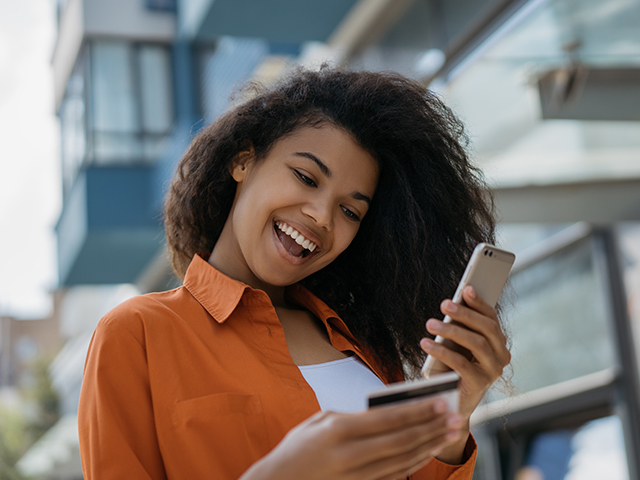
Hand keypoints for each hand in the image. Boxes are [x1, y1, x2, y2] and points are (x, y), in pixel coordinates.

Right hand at [241, 398, 463, 479]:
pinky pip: (394, 475)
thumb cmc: (298, 447)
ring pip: (402, 460)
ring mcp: (356, 475)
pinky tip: (427, 452)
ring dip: (429, 445)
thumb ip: (355, 416)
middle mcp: (350, 454)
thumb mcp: (321, 420)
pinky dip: (414, 463)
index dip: (417, 411)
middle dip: (432, 428)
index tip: (439, 401)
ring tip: (449, 433)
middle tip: (455, 417)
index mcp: (339, 430)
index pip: (388, 419)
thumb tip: (387, 412)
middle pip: (401, 440)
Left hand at [420, 286, 510, 461]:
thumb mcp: (458, 345)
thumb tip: (453, 304)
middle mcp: (501, 356)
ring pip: (476, 343)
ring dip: (451, 330)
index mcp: (499, 344)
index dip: (480, 303)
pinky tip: (426, 344)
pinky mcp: (480, 384)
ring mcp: (493, 371)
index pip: (492, 319)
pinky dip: (442, 351)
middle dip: (465, 314)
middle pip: (487, 328)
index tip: (466, 289)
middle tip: (444, 304)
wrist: (451, 401)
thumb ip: (461, 328)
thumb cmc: (454, 367)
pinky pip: (461, 362)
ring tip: (430, 324)